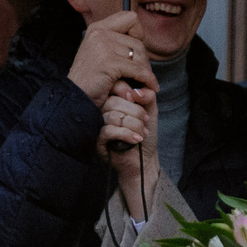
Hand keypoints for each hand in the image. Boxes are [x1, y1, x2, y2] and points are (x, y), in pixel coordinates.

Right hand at [68, 10, 154, 107]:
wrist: (75, 100)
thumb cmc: (91, 81)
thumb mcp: (100, 55)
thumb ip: (116, 43)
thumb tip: (142, 40)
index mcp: (97, 28)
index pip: (130, 18)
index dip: (138, 34)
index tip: (134, 52)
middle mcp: (99, 33)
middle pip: (138, 41)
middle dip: (143, 60)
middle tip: (142, 74)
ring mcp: (103, 46)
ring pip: (139, 55)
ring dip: (145, 71)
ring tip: (142, 82)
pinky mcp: (109, 63)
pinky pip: (138, 70)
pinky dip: (147, 80)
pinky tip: (149, 87)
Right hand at [102, 80, 159, 215]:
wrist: (143, 159)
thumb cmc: (145, 134)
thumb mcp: (150, 111)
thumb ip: (147, 96)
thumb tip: (136, 92)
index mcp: (112, 100)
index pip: (114, 86)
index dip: (130, 93)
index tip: (142, 106)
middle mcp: (101, 111)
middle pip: (113, 101)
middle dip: (135, 112)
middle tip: (145, 122)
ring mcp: (97, 126)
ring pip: (112, 116)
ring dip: (133, 125)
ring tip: (142, 133)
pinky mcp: (96, 140)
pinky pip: (108, 130)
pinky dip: (126, 134)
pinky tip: (136, 139)